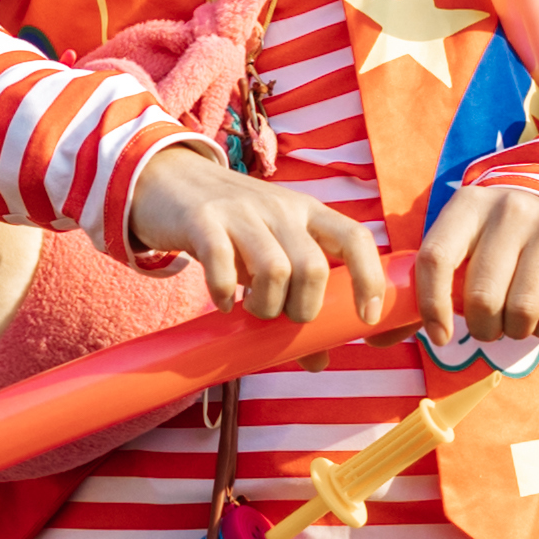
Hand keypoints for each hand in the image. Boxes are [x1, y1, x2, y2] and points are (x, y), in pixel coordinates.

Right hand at [125, 147, 381, 323]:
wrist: (169, 178)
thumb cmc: (232, 227)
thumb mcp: (272, 253)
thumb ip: (296, 300)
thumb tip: (319, 360)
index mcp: (309, 213)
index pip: (356, 238)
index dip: (369, 279)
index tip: (365, 317)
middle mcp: (281, 208)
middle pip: (313, 268)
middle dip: (302, 309)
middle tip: (280, 317)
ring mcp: (242, 211)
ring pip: (274, 270)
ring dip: (265, 306)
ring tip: (250, 310)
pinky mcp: (203, 219)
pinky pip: (223, 264)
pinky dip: (225, 293)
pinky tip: (223, 301)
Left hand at [417, 182, 538, 348]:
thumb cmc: (503, 236)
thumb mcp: (468, 237)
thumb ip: (434, 277)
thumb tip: (388, 333)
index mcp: (468, 205)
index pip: (436, 258)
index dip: (431, 306)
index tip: (440, 336)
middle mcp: (509, 209)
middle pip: (482, 296)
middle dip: (482, 328)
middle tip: (489, 326)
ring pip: (521, 310)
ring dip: (515, 331)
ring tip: (517, 322)